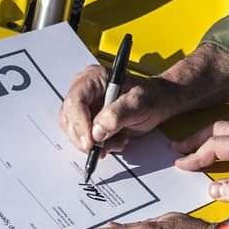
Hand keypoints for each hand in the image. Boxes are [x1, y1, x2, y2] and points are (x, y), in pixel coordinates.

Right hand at [56, 41, 228, 153]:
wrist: (160, 103)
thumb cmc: (152, 97)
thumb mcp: (139, 103)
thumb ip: (117, 115)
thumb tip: (97, 132)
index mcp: (93, 78)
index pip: (74, 101)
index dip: (79, 124)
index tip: (91, 142)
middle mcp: (84, 90)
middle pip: (69, 119)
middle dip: (85, 137)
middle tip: (102, 149)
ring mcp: (85, 107)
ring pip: (74, 132)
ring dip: (94, 144)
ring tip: (117, 141)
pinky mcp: (89, 121)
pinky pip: (84, 139)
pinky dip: (99, 147)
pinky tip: (117, 141)